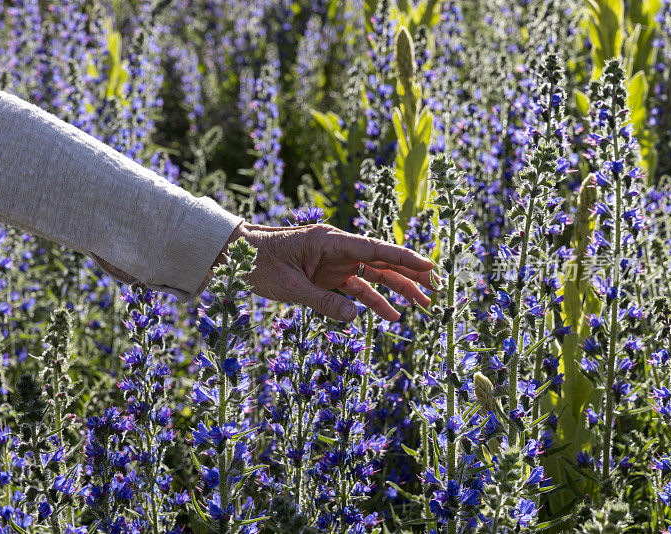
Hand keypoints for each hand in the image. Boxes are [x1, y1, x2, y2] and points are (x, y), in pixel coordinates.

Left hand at [220, 222, 437, 321]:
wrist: (233, 254)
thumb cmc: (257, 263)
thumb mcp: (288, 287)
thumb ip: (322, 302)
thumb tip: (355, 317)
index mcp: (330, 241)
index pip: (375, 249)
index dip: (405, 258)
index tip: (430, 267)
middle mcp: (337, 249)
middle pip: (382, 262)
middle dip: (410, 275)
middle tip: (436, 289)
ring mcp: (333, 263)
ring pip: (373, 276)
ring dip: (397, 290)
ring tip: (422, 306)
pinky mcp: (326, 275)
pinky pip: (355, 288)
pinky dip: (371, 301)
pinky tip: (389, 316)